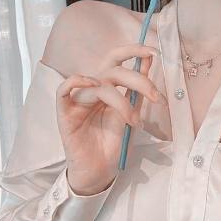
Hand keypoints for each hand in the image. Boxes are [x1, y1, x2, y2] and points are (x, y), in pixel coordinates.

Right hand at [55, 43, 166, 194]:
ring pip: (100, 84)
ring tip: (135, 121)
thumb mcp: (132, 110)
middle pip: (114, 69)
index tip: (154, 52)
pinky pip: (63, 89)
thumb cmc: (112, 140)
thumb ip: (137, 87)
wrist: (100, 170)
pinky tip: (93, 85)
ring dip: (123, 102)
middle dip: (139, 80)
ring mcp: (79, 99)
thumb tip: (149, 59)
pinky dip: (76, 81)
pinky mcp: (65, 113)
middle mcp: (94, 87)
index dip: (134, 50)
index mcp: (108, 84)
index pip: (117, 58)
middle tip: (156, 97)